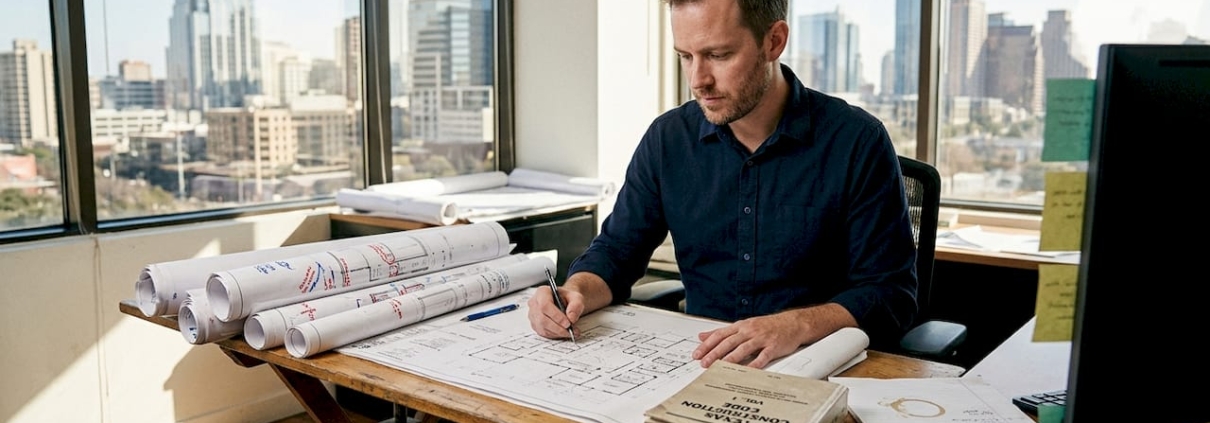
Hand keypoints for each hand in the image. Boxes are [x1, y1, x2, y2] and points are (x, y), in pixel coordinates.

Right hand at [527, 284, 583, 339]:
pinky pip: (543, 333)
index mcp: (542, 292)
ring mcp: (533, 315)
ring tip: (571, 332)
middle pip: (543, 319)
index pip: (545, 305)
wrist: (565, 303)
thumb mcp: (577, 297)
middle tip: (571, 330)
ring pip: (543, 328)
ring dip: (558, 332)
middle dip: (558, 327)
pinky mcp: (535, 325)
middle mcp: (534, 303)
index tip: (568, 323)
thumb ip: (576, 305)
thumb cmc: (568, 298)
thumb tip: (571, 318)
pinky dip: (555, 335)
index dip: (556, 316)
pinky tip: (564, 332)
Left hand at [693, 303, 857, 368]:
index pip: (720, 335)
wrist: (793, 323)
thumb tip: (702, 336)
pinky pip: (763, 356)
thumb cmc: (767, 326)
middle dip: (715, 353)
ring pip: (743, 348)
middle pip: (729, 342)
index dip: (707, 345)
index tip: (697, 354)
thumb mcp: (743, 325)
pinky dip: (755, 364)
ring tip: (720, 367)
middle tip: (704, 363)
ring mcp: (762, 338)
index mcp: (741, 326)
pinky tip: (747, 370)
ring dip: (730, 358)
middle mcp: (750, 331)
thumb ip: (722, 332)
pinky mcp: (773, 346)